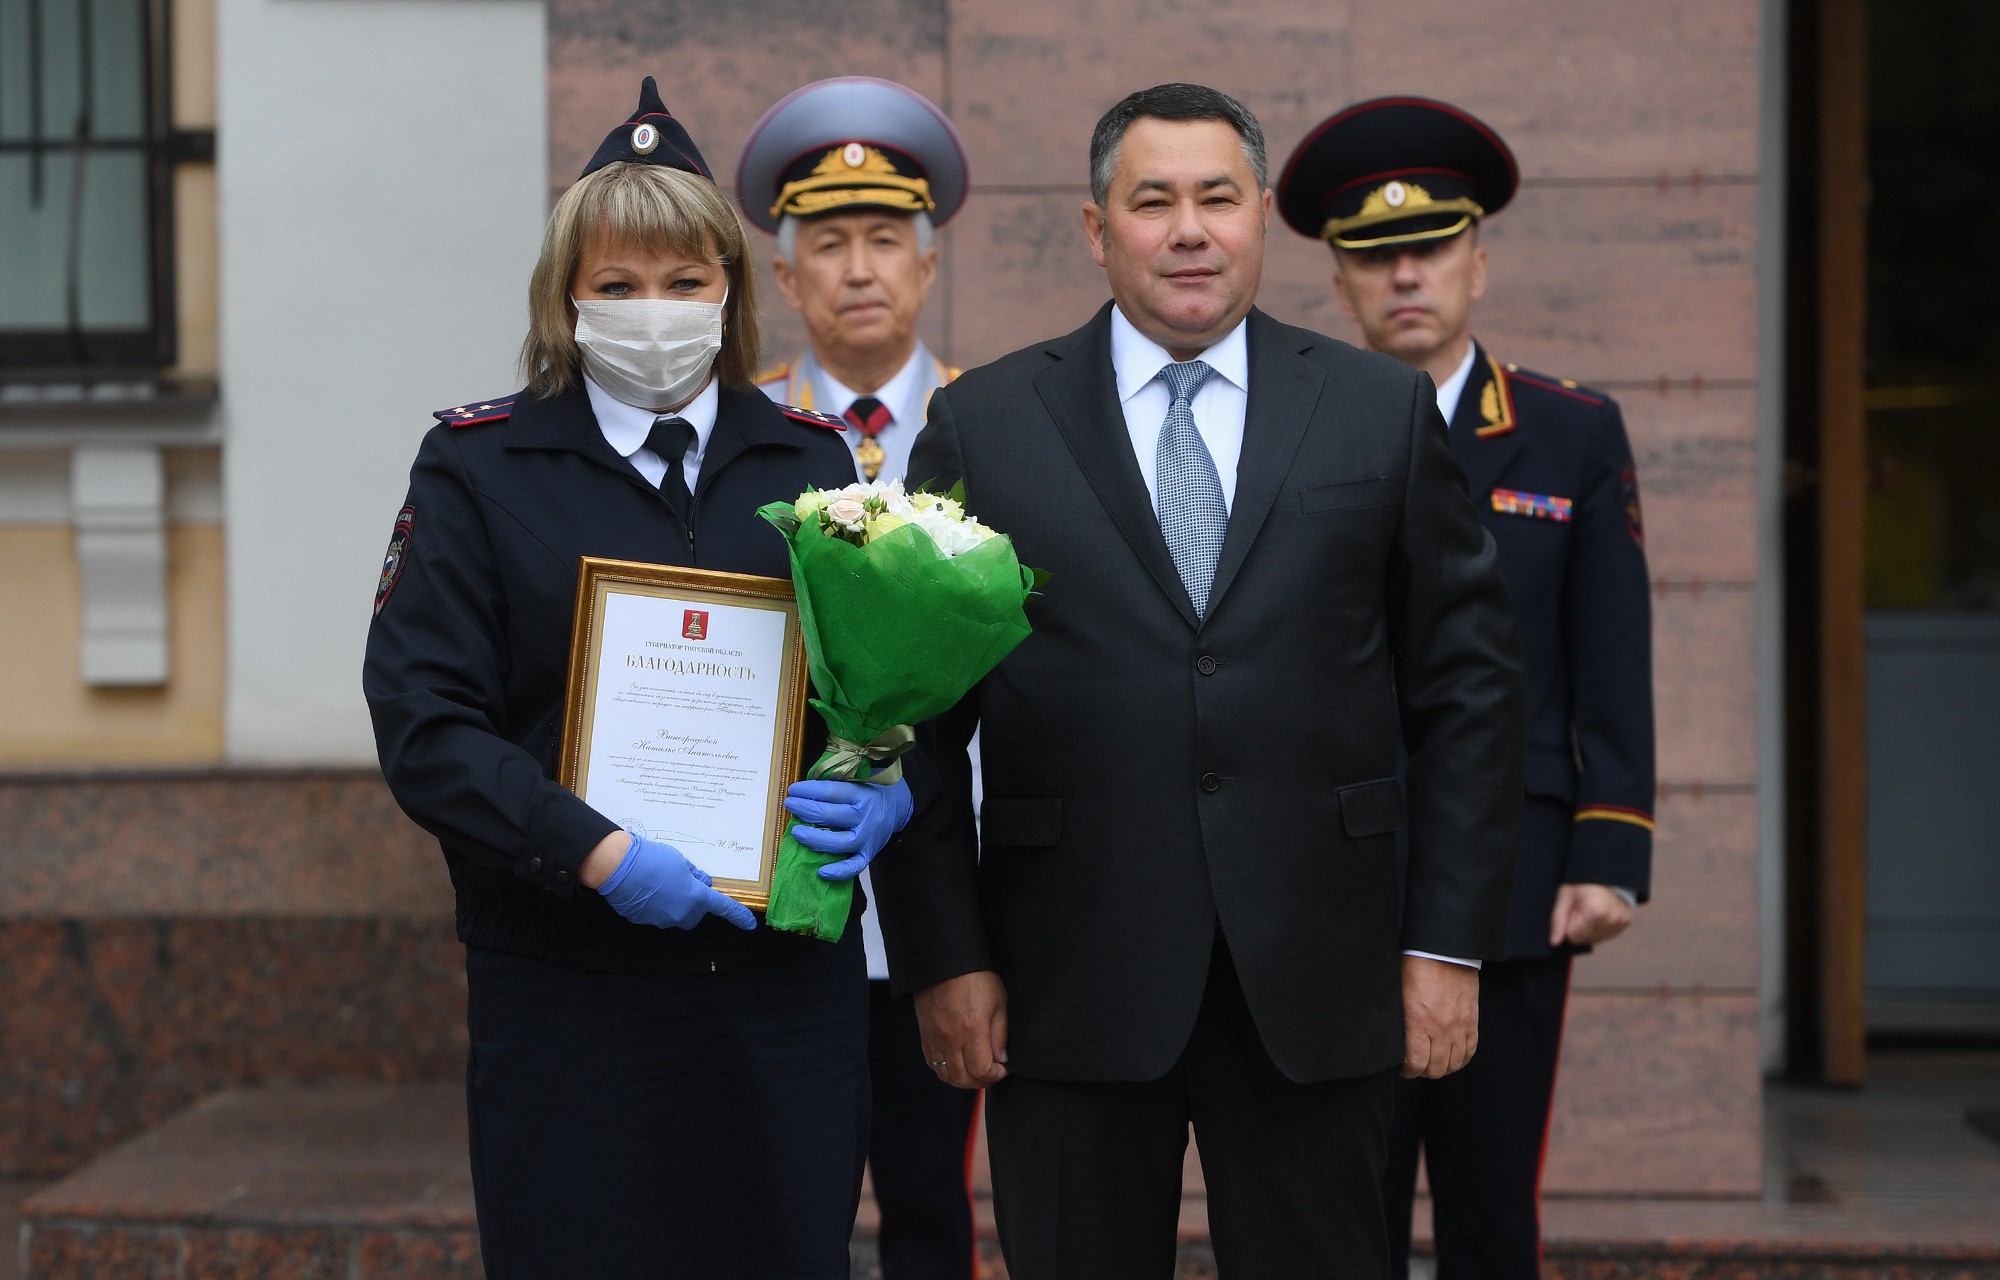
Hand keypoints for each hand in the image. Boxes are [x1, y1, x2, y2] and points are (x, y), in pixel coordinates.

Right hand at [595, 832, 756, 931]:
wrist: (617, 866)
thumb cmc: (651, 859)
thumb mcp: (680, 861)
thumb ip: (694, 875)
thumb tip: (702, 883)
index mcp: (695, 898)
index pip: (722, 907)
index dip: (737, 915)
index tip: (750, 923)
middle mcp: (681, 914)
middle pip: (695, 912)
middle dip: (693, 900)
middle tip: (682, 881)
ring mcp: (661, 920)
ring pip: (675, 913)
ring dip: (673, 901)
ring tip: (659, 881)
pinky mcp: (644, 921)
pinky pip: (657, 914)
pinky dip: (656, 904)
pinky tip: (646, 889)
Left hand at [783, 777, 913, 880]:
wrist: (899, 806)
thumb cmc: (872, 790)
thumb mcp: (860, 777)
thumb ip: (838, 780)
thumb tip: (808, 782)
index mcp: (862, 794)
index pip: (830, 792)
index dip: (809, 791)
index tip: (793, 790)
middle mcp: (864, 816)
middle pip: (830, 815)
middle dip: (805, 810)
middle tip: (790, 805)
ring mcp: (866, 838)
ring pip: (837, 842)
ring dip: (813, 838)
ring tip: (796, 831)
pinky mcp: (868, 854)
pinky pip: (854, 866)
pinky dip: (839, 871)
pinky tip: (821, 872)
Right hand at [915, 970, 1008, 1088]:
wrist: (945, 962)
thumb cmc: (975, 976)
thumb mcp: (998, 1002)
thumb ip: (1000, 1034)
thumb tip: (1001, 1059)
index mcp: (971, 1029)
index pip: (981, 1070)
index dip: (995, 1075)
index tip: (1003, 1068)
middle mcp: (950, 1038)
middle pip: (963, 1078)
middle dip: (981, 1081)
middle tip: (991, 1073)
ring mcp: (935, 1037)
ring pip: (946, 1075)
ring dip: (963, 1079)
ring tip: (975, 1071)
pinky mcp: (925, 1034)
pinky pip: (932, 1063)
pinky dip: (946, 1069)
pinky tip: (957, 1063)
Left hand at [1401, 955, 1477, 1078]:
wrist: (1445, 951)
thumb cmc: (1417, 968)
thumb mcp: (1399, 995)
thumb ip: (1401, 1022)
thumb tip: (1397, 1042)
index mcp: (1418, 1022)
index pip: (1415, 1063)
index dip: (1407, 1070)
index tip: (1403, 1067)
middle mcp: (1441, 1029)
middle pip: (1435, 1069)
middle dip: (1423, 1071)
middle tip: (1416, 1064)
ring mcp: (1459, 1026)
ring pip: (1453, 1064)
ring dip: (1441, 1067)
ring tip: (1432, 1061)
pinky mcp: (1472, 1022)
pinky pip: (1469, 1051)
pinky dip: (1460, 1059)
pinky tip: (1450, 1056)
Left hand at [1549, 883, 1634, 946]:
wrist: (1605, 873)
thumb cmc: (1582, 883)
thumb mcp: (1564, 896)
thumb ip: (1558, 920)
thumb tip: (1555, 942)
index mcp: (1596, 912)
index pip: (1573, 936)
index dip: (1569, 923)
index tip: (1573, 910)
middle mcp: (1611, 919)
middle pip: (1585, 939)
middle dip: (1579, 927)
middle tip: (1582, 909)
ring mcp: (1621, 922)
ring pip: (1595, 939)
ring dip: (1589, 928)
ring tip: (1591, 909)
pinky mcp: (1626, 922)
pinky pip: (1606, 935)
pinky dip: (1600, 927)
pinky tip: (1600, 913)